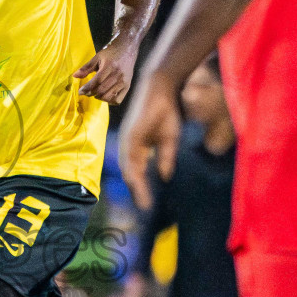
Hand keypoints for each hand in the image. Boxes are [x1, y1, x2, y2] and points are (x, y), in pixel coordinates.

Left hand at [72, 41, 138, 104]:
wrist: (127, 49)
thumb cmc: (111, 53)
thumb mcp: (97, 57)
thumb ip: (86, 67)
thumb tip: (74, 76)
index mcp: (109, 66)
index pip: (97, 81)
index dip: (87, 88)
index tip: (80, 91)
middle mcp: (118, 75)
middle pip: (102, 90)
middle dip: (91, 93)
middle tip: (86, 93)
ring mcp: (124, 82)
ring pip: (109, 96)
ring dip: (99, 98)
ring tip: (95, 94)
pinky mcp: (127, 86)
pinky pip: (118, 99)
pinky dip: (110, 101)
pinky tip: (105, 96)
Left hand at [118, 76, 181, 210]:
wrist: (161, 90)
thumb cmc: (165, 112)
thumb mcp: (169, 140)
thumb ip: (165, 158)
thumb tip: (164, 177)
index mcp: (138, 148)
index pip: (138, 172)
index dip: (142, 188)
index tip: (147, 203)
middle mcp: (130, 146)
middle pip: (131, 173)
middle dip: (137, 190)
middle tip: (143, 206)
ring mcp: (128, 140)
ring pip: (128, 167)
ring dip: (134, 184)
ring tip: (141, 199)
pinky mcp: (130, 134)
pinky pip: (130, 155)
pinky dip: (132, 169)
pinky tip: (136, 181)